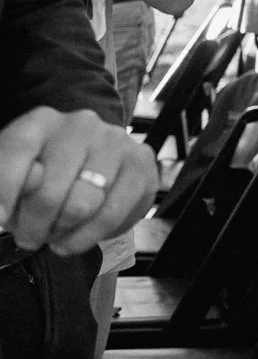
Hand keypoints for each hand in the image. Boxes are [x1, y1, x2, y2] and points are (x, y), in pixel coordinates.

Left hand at [0, 106, 157, 254]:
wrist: (90, 161)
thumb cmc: (44, 175)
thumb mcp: (14, 176)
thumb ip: (8, 179)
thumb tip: (35, 180)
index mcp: (41, 122)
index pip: (15, 152)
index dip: (4, 191)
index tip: (0, 220)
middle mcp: (81, 125)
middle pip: (49, 193)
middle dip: (34, 227)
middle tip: (30, 236)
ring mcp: (116, 141)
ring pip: (83, 207)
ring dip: (63, 234)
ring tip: (56, 236)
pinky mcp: (142, 163)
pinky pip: (113, 215)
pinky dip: (90, 236)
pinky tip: (80, 236)